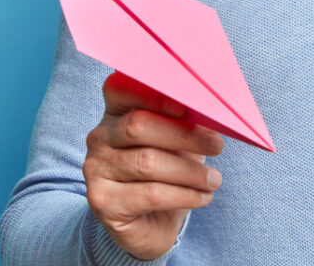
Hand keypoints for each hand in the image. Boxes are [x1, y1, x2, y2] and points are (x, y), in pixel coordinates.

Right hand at [84, 71, 224, 260]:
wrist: (151, 224)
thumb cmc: (169, 171)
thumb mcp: (179, 141)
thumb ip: (185, 121)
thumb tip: (212, 108)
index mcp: (116, 112)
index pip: (122, 89)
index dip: (150, 93)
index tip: (185, 103)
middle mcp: (99, 137)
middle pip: (138, 126)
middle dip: (184, 135)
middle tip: (217, 145)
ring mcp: (96, 170)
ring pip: (147, 163)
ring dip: (190, 172)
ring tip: (214, 179)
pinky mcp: (103, 202)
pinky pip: (151, 194)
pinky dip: (185, 195)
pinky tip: (203, 197)